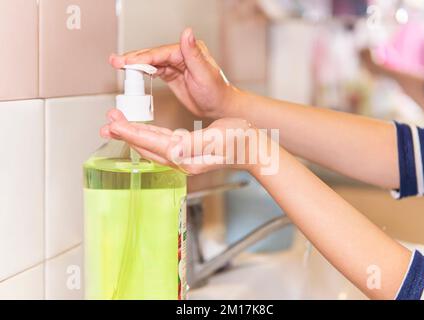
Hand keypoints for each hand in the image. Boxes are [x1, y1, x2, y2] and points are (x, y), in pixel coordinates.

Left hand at [100, 109, 260, 174]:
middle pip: (146, 147)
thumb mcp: (216, 139)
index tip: (114, 123)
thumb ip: (192, 144)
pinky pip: (161, 147)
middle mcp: (181, 161)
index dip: (131, 132)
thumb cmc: (239, 141)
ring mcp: (184, 160)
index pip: (151, 143)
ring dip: (133, 136)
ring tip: (118, 126)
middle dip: (126, 134)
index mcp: (186, 156)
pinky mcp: (187, 155)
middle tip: (108, 122)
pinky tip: (142, 134)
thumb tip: (172, 148)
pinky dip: (147, 138)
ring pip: (151, 147)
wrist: (252, 148)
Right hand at [110, 28, 236, 118]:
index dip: (143, 57)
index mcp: (189, 51)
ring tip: (117, 65)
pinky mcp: (172, 75)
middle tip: (115, 61)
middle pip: (153, 55)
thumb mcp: (205, 74)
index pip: (161, 53)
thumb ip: (194, 54)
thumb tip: (187, 33)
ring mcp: (175, 65)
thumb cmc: (217, 92)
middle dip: (133, 58)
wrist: (220, 107)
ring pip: (151, 63)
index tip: (128, 62)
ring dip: (134, 65)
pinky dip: (141, 72)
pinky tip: (131, 73)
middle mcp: (181, 55)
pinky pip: (153, 72)